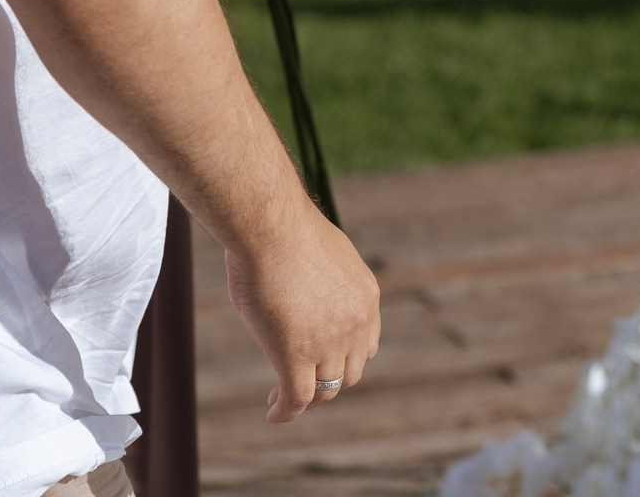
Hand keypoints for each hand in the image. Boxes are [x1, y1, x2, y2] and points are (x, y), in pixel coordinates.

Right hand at [225, 211, 381, 423]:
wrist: (273, 227)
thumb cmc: (285, 230)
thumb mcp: (320, 255)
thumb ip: (322, 280)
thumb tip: (304, 281)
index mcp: (366, 296)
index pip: (366, 345)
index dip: (344, 358)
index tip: (321, 361)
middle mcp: (357, 323)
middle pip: (349, 371)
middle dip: (327, 379)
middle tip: (300, 379)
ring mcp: (329, 342)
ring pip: (324, 389)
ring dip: (305, 398)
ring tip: (281, 398)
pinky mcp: (296, 356)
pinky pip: (297, 398)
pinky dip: (286, 411)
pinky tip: (274, 413)